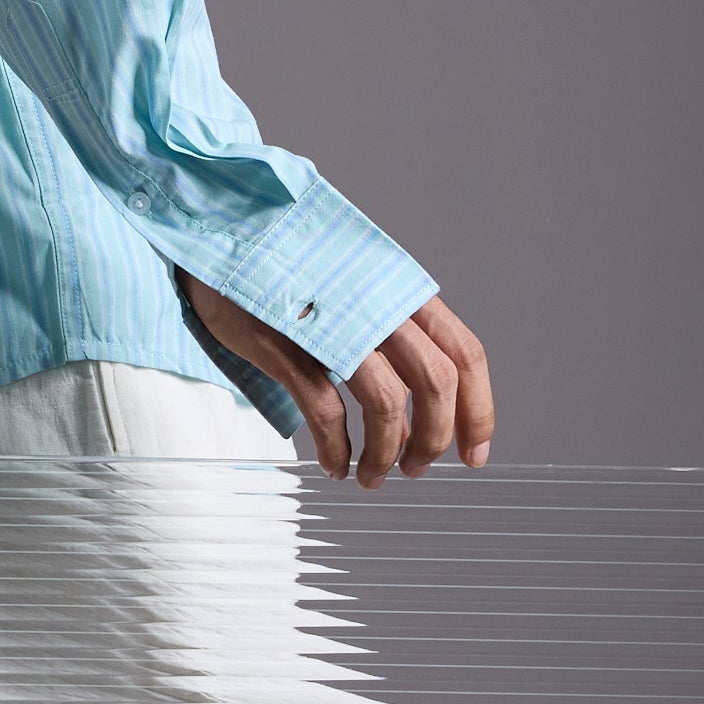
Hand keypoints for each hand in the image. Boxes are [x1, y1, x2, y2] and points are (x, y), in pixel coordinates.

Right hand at [177, 274, 494, 489]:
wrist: (225, 227)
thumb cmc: (294, 266)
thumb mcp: (359, 287)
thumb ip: (394, 332)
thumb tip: (425, 406)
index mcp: (400, 288)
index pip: (464, 353)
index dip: (478, 411)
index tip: (474, 453)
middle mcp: (376, 303)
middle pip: (436, 383)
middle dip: (434, 439)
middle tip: (417, 468)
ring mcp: (331, 323)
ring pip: (386, 403)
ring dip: (385, 453)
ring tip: (373, 476)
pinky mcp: (286, 344)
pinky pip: (325, 411)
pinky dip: (336, 450)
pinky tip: (335, 465)